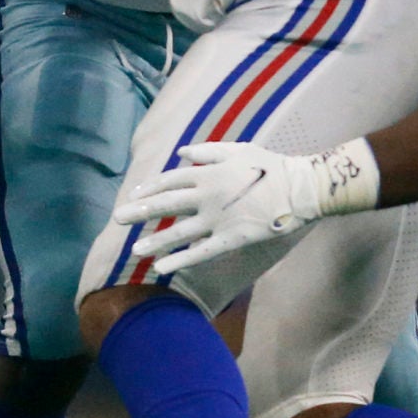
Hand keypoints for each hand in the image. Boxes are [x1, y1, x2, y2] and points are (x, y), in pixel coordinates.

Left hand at [110, 138, 379, 277]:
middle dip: (140, 212)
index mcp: (209, 172)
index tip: (132, 196)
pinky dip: (180, 260)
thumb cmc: (271, 166)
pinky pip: (201, 251)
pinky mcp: (232, 238)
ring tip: (134, 250)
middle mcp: (208, 195)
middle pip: (167, 204)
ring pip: (180, 231)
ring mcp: (218, 218)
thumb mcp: (239, 149)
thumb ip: (208, 151)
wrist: (300, 188)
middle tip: (117, 220)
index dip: (149, 188)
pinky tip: (162, 268)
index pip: (170, 180)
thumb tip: (182, 153)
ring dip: (155, 240)